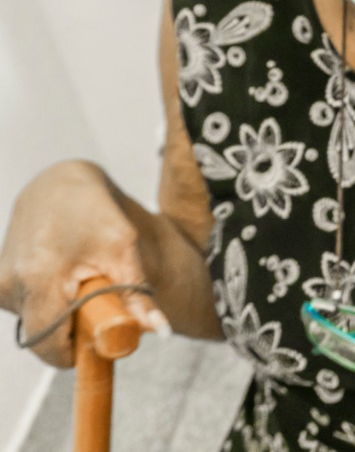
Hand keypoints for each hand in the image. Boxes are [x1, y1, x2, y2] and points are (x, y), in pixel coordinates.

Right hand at [0, 160, 165, 366]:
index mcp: (38, 280)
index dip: (78, 350)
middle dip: (73, 329)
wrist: (57, 183)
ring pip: (36, 321)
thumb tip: (161, 331)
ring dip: (61, 311)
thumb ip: (138, 294)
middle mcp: (9, 286)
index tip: (101, 336)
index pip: (50, 346)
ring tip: (80, 276)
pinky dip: (48, 300)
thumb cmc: (93, 210)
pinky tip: (63, 273)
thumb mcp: (123, 248)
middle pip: (44, 336)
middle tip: (97, 298)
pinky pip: (27, 307)